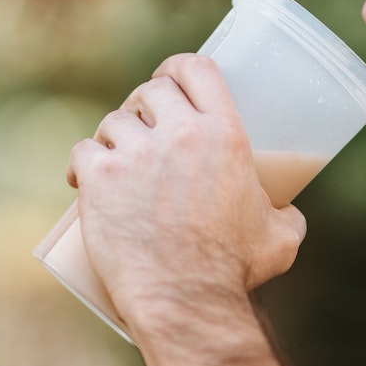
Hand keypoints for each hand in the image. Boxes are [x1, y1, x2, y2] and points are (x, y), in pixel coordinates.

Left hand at [66, 53, 305, 330]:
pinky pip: (81, 151)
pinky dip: (78, 164)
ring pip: (113, 121)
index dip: (177, 67)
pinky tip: (77, 177)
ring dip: (112, 135)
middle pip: (150, 91)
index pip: (197, 69)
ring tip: (114, 161)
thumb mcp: (282, 237)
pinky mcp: (100, 179)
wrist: (186, 299)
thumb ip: (288, 216)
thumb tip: (287, 212)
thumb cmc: (234, 271)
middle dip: (142, 104)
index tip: (168, 78)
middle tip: (140, 128)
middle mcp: (180, 134)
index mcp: (226, 134)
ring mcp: (136, 154)